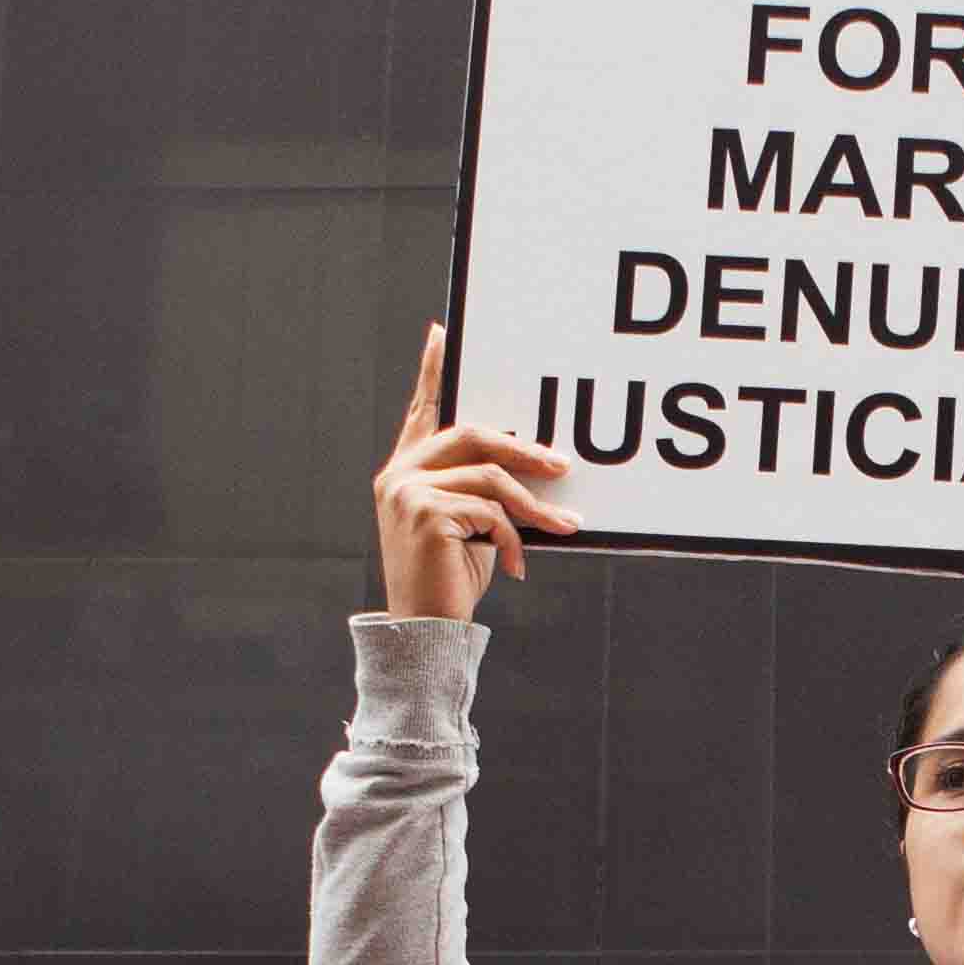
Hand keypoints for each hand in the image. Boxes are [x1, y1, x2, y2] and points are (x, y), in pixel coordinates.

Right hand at [371, 326, 574, 620]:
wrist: (424, 630)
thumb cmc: (450, 578)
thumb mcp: (468, 525)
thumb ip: (482, 488)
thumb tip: (536, 462)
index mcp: (406, 470)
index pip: (422, 409)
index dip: (432, 371)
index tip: (440, 333)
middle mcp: (400, 474)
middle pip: (472, 434)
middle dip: (524, 450)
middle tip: (563, 466)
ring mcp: (407, 492)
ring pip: (489, 477)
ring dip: (533, 506)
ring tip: (563, 527)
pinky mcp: (424, 514)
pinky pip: (490, 511)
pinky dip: (513, 538)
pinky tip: (517, 565)